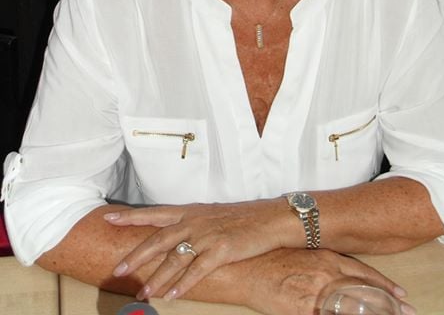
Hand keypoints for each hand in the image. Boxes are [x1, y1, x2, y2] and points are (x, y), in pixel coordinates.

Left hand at [105, 200, 287, 299]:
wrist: (269, 219)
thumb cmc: (242, 218)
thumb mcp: (212, 215)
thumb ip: (191, 224)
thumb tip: (173, 238)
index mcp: (191, 211)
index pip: (155, 213)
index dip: (131, 216)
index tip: (109, 217)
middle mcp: (195, 221)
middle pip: (159, 239)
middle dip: (136, 255)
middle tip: (118, 269)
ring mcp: (207, 236)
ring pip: (175, 258)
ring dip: (157, 278)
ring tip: (144, 293)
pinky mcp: (221, 250)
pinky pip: (197, 271)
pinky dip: (183, 285)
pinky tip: (172, 296)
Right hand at [241, 248, 415, 314]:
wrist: (245, 266)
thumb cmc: (272, 257)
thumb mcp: (304, 253)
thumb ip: (325, 263)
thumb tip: (342, 274)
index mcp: (328, 258)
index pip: (364, 273)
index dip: (385, 285)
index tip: (402, 296)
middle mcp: (327, 274)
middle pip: (365, 292)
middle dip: (389, 305)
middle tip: (409, 313)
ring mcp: (316, 293)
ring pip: (352, 308)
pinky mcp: (302, 309)